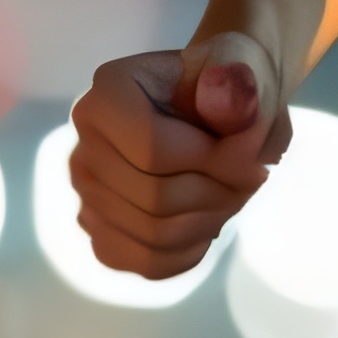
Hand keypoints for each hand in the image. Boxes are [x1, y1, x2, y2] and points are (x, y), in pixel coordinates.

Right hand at [68, 31, 289, 275]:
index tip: (253, 152)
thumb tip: (227, 91)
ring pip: (153, 234)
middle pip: (155, 198)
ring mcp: (87, 189)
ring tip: (231, 191)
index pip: (154, 152)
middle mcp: (85, 141)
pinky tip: (206, 218)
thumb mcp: (247, 74)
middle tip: (250, 174)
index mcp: (108, 92)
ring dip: (210, 220)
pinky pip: (146, 262)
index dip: (215, 163)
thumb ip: (238, 84)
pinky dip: (188, 249)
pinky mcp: (101, 228)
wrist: (222, 112)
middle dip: (219, 193)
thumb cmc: (232, 89)